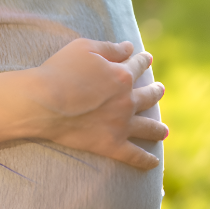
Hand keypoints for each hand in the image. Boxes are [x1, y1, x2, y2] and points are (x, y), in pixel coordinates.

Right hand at [27, 39, 166, 169]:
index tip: (147, 58)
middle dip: (155, 91)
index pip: (137, 65)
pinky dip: (145, 160)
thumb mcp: (85, 47)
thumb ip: (110, 48)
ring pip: (147, 127)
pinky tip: (153, 162)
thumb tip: (130, 47)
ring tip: (164, 130)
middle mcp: (127, 100)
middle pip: (148, 96)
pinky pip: (134, 155)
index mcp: (122, 75)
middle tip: (160, 89)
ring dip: (158, 128)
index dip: (143, 60)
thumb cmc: (61, 70)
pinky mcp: (111, 145)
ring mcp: (121, 124)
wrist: (45, 101)